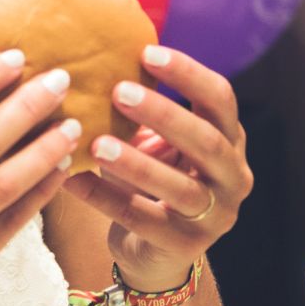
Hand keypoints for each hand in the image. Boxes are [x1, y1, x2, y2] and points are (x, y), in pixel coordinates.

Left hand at [63, 44, 251, 290]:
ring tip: (96, 144)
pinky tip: (71, 180)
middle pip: (207, 141)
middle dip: (164, 114)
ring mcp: (215, 215)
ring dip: (137, 163)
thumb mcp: (156, 141)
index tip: (146, 53)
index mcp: (229, 139)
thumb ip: (142, 108)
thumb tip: (94, 53)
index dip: (189, 75)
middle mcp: (233, 176)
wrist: (155, 251)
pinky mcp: (185, 246)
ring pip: (180, 187)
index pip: (221, 99)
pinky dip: (105, 198)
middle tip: (119, 92)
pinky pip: (143, 220)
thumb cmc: (152, 178)